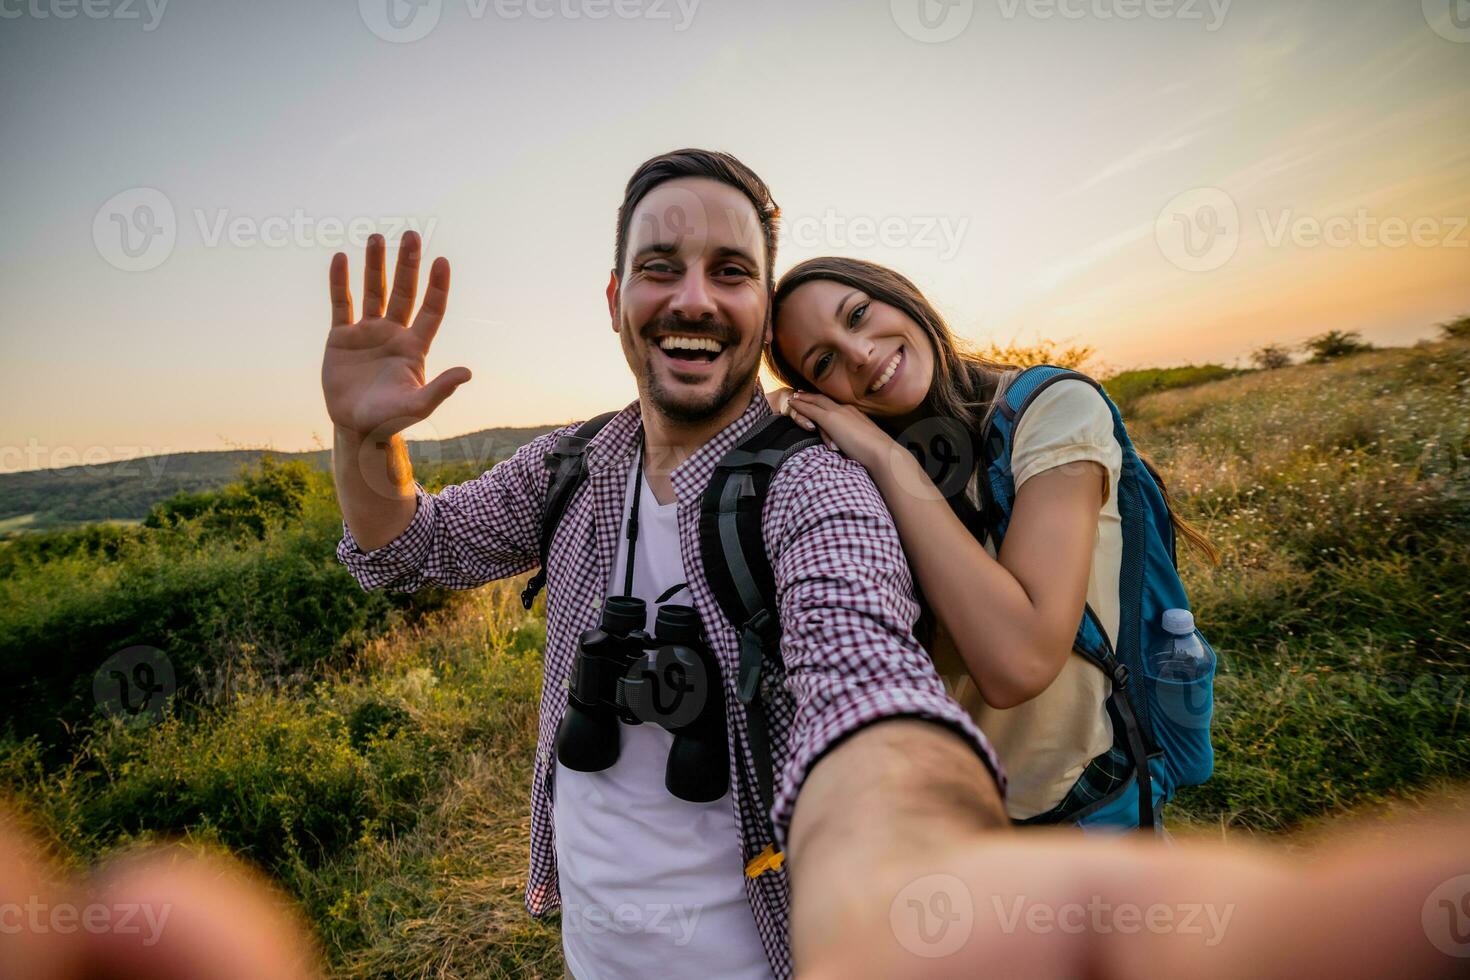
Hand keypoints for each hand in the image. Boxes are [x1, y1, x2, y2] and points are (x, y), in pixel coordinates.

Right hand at [322, 231, 469, 440]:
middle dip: (407, 264)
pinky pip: (341, 303)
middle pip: (403, 292)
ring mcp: (367, 333)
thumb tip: (467, 373)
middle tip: (411, 235)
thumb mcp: (417, 405)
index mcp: (414, 346)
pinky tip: (341, 258)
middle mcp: (393, 333)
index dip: (437, 286)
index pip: (431, 309)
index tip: (441, 261)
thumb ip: (440, 388)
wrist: (356, 427)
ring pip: (373, 291)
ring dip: (375, 265)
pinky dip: (340, 282)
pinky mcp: (341, 337)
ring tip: (377, 237)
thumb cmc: (390, 420)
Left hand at [782, 390, 896, 471]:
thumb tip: (850, 448)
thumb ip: (855, 441)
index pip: (836, 406)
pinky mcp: (830, 419)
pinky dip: (800, 405)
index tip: (817, 400)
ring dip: (803, 398)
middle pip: (824, 400)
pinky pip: (810, 409)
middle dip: (812, 396)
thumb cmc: (875, 453)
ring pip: (816, 402)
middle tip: (800, 393)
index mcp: (855, 414)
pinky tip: (791, 404)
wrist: (880, 451)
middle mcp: (846, 409)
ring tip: (793, 396)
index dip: (825, 402)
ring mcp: (838, 413)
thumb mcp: (863, 443)